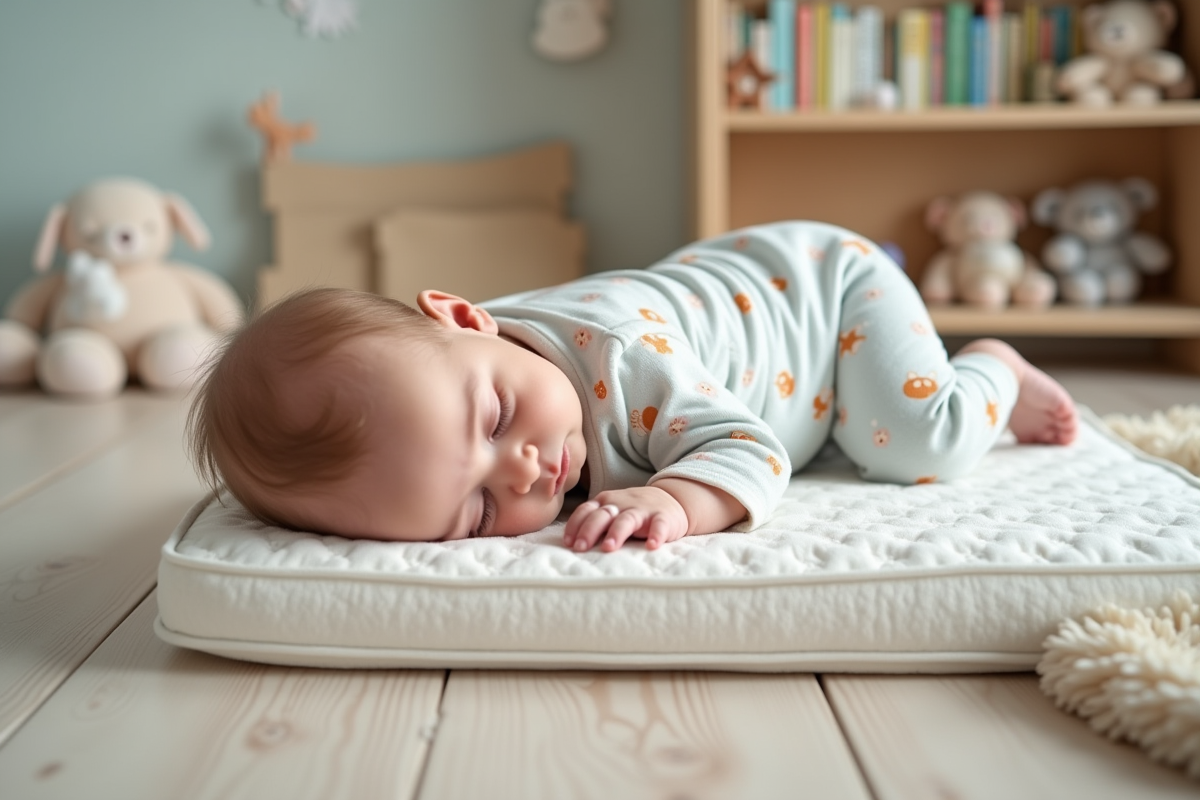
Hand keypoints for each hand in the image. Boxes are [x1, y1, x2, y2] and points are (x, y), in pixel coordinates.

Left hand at [563, 486, 688, 552]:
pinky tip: (652, 546)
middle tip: (580, 548)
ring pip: (627, 519)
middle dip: (589, 530)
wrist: (671, 499)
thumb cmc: (633, 511)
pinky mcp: (663, 517)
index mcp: (605, 502)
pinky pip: (660, 525)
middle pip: (602, 515)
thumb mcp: (612, 511)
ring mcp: (642, 510)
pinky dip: (656, 534)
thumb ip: (594, 523)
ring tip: (608, 548)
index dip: (575, 525)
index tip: (568, 542)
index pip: (586, 510)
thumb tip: (570, 546)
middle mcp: (621, 504)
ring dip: (616, 533)